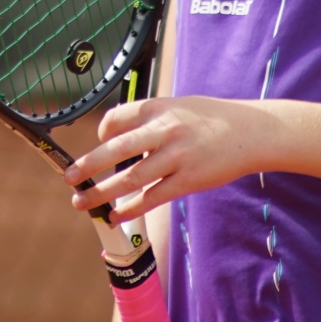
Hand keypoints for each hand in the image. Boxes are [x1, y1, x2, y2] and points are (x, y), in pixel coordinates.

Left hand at [64, 96, 277, 223]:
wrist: (252, 132)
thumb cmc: (212, 118)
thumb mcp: (179, 106)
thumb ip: (151, 119)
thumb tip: (117, 136)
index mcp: (160, 108)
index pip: (118, 119)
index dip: (102, 132)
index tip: (99, 142)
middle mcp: (165, 131)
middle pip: (118, 149)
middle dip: (89, 165)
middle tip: (68, 177)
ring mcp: (177, 157)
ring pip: (132, 178)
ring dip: (103, 192)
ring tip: (82, 201)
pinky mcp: (189, 180)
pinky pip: (153, 197)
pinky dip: (131, 208)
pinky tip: (116, 215)